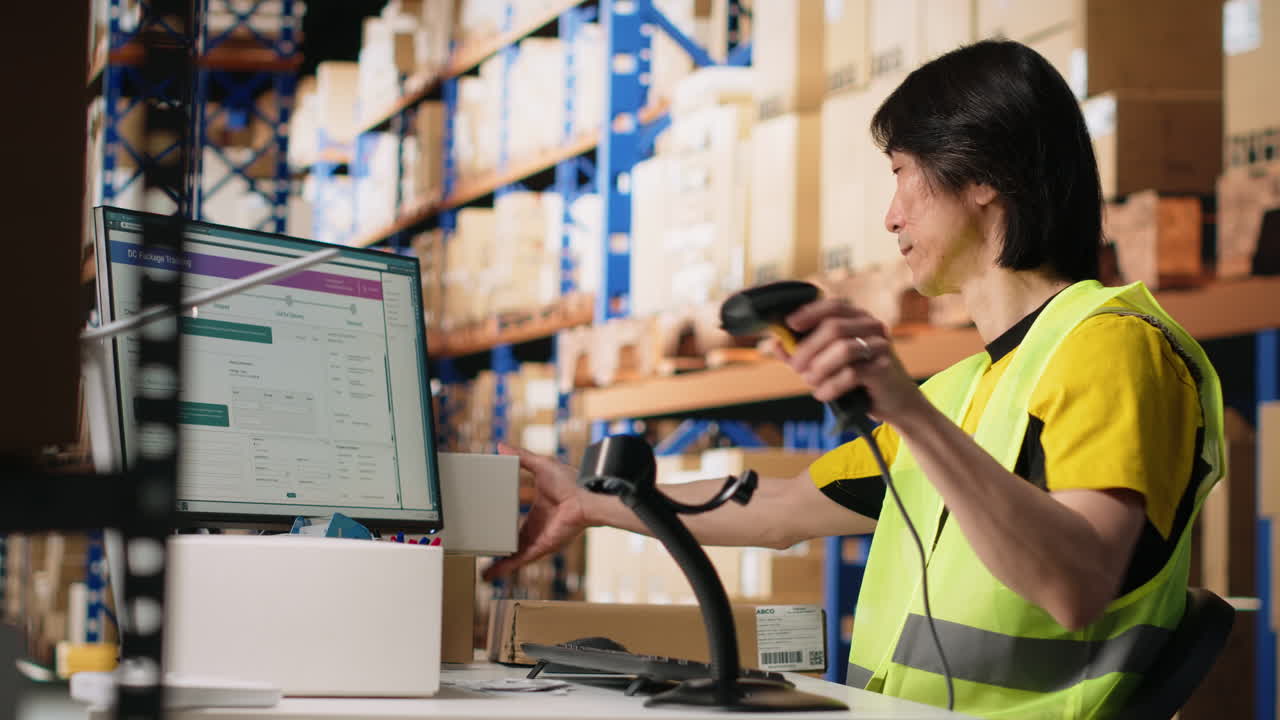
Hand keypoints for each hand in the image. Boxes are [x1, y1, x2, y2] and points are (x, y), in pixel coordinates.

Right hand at [482, 443, 589, 580]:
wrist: (586, 497)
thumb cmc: (572, 481)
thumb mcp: (541, 465)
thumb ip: (521, 457)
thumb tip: (502, 446)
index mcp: (537, 512)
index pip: (516, 523)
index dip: (502, 527)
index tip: (488, 530)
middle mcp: (537, 528)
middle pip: (513, 544)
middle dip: (499, 551)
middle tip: (482, 555)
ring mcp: (538, 539)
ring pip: (514, 556)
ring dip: (498, 565)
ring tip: (482, 573)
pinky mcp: (540, 547)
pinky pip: (519, 560)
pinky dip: (504, 568)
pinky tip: (490, 574)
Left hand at [766, 298, 927, 425]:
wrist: (893, 401)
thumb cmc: (856, 378)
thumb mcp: (824, 362)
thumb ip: (800, 352)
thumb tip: (774, 342)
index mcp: (856, 318)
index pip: (832, 306)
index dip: (810, 312)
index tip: (790, 324)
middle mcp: (870, 326)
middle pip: (834, 327)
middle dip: (808, 348)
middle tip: (795, 367)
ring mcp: (880, 346)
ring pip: (843, 349)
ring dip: (819, 368)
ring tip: (810, 382)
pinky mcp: (884, 368)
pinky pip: (852, 374)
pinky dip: (831, 386)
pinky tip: (822, 394)